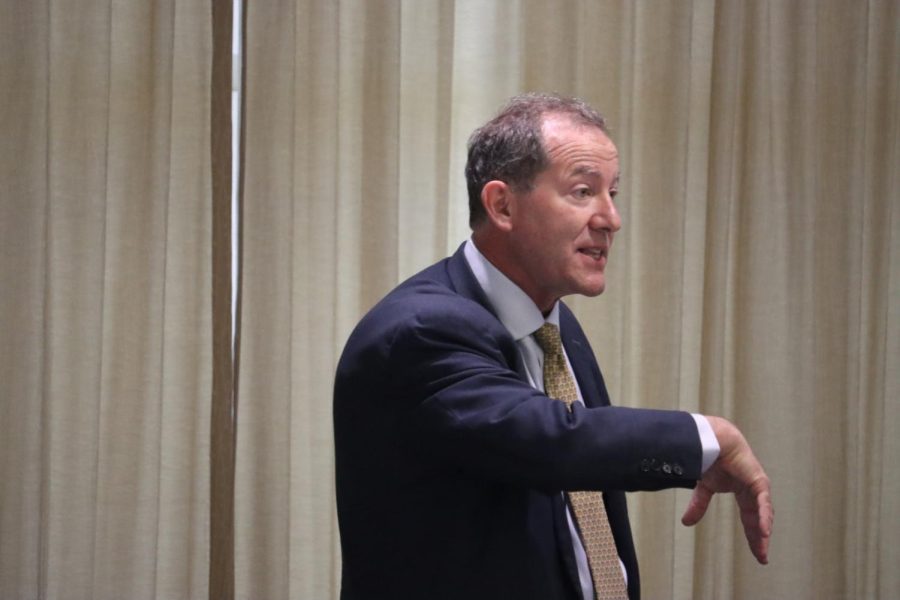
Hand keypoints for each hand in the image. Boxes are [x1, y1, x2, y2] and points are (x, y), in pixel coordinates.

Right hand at [681, 416, 772, 563]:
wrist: (713, 441)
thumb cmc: (711, 458)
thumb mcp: (704, 488)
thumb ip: (699, 505)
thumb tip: (686, 523)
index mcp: (744, 493)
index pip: (750, 519)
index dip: (752, 536)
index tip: (756, 552)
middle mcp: (754, 492)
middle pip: (759, 521)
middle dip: (759, 539)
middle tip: (762, 558)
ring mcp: (758, 487)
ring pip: (764, 515)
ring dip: (762, 532)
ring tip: (762, 550)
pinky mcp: (759, 482)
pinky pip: (763, 503)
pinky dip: (764, 517)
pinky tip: (764, 531)